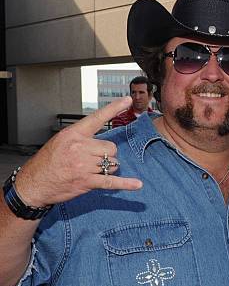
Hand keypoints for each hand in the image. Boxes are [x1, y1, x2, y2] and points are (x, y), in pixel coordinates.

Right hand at [14, 98, 142, 206]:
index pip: (97, 118)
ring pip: (112, 164)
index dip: (114, 108)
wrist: (34, 183)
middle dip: (107, 155)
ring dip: (107, 168)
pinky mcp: (87, 181)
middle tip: (94, 160)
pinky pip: (111, 181)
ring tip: (90, 170)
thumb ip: (80, 138)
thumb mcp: (60, 141)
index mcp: (73, 134)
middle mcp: (80, 148)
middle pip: (111, 148)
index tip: (127, 100)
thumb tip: (100, 142)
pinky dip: (126, 184)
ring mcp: (84, 165)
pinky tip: (137, 184)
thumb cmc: (47, 162)